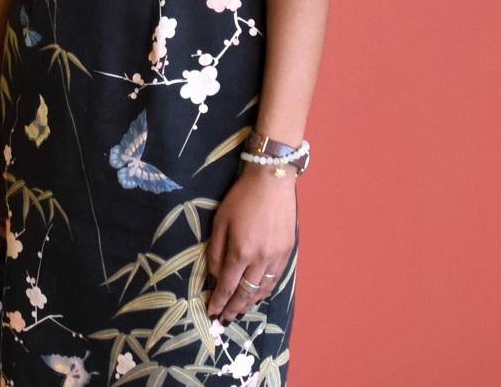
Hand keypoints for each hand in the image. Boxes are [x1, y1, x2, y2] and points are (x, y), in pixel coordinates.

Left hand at [205, 167, 296, 321]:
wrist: (273, 180)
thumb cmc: (241, 197)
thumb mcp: (220, 221)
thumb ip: (216, 251)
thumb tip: (214, 275)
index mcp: (241, 251)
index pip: (228, 285)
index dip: (219, 302)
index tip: (212, 312)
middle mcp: (260, 258)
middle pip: (246, 292)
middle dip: (234, 308)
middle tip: (225, 320)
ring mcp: (277, 256)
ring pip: (263, 289)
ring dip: (251, 302)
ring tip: (240, 311)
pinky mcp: (288, 251)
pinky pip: (276, 278)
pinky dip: (266, 290)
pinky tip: (259, 294)